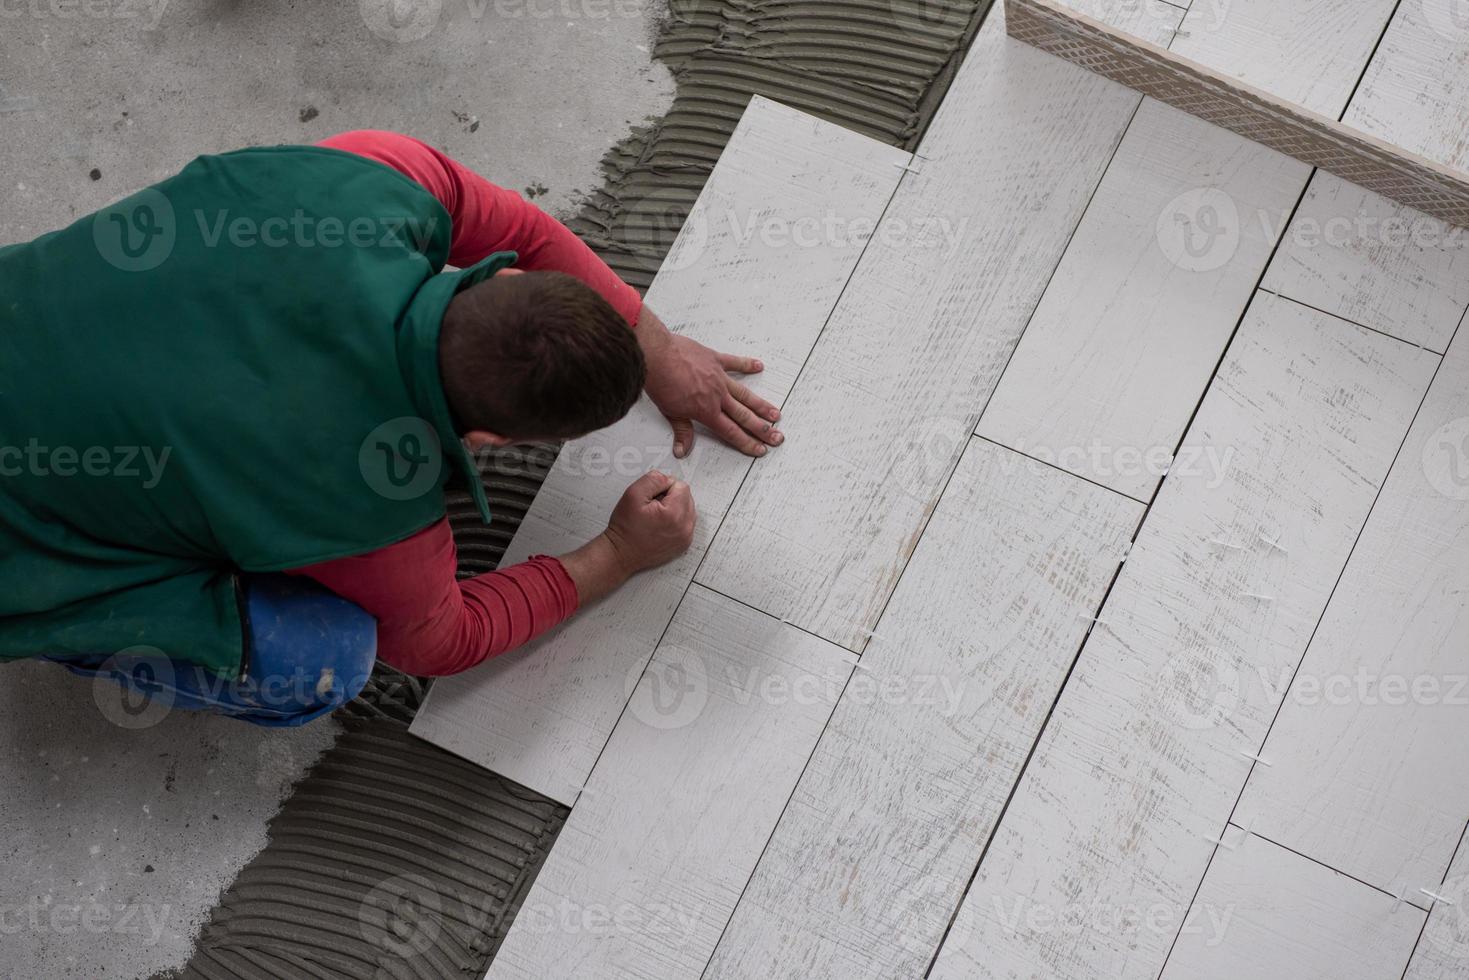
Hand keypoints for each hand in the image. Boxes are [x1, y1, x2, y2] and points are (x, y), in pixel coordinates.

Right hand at [604, 470, 695, 574]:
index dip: (664, 487)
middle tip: (652, 507)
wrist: (621, 554)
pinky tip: (660, 525)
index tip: (652, 498)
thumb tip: (667, 478)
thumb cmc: (625, 528)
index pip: (681, 486)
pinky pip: (686, 523)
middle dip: (671, 497)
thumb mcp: (633, 494)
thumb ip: (653, 479)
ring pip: (688, 509)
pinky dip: (676, 520)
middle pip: (687, 497)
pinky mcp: (684, 544)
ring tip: (656, 517)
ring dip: (674, 508)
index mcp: (675, 514)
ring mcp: (686, 537)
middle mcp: (684, 527)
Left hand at [637, 307, 782, 458]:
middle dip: (763, 429)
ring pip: (745, 395)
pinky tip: (759, 367)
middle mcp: (717, 396)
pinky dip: (747, 364)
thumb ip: (682, 431)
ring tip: (775, 413)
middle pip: (745, 416)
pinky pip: (735, 363)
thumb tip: (682, 450)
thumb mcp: (670, 412)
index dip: (747, 443)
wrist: (657, 356)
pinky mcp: (715, 360)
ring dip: (762, 405)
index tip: (760, 449)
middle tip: (777, 436)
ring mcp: (719, 377)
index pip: (732, 432)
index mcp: (707, 411)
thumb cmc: (661, 382)